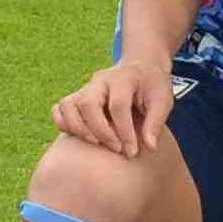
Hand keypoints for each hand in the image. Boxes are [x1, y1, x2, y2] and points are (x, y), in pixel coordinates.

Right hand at [49, 61, 173, 156]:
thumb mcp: (163, 99)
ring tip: (96, 144)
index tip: (132, 151)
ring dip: (78, 129)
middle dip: (100, 131)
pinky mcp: (76, 97)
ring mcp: (85, 88)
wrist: (140, 70)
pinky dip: (64, 124)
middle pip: (88, 103)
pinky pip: (59, 109)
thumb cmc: (152, 87)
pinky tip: (81, 138)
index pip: (118, 106)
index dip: (124, 131)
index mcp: (123, 78)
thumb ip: (156, 122)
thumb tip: (150, 147)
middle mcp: (99, 81)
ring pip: (68, 106)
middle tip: (117, 149)